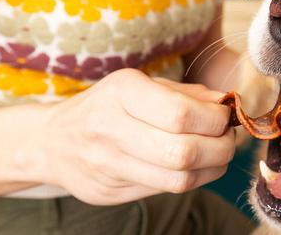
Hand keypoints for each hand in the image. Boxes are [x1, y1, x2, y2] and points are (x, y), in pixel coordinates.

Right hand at [35, 69, 233, 204]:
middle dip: (220, 148)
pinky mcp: (110, 193)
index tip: (225, 118)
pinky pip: (165, 191)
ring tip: (218, 154)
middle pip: (182, 151)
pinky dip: (193, 180)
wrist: (53, 141)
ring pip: (178, 179)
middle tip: (227, 140)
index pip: (181, 114)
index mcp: (121, 92)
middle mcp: (110, 128)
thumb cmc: (107, 106)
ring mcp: (107, 165)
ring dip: (212, 168)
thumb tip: (227, 104)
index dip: (215, 120)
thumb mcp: (141, 86)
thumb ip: (186, 95)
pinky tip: (197, 167)